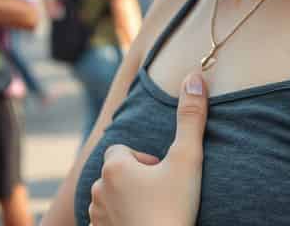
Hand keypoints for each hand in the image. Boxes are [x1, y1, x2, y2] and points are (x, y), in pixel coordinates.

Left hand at [89, 71, 207, 225]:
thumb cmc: (174, 208)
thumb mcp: (188, 159)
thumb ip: (191, 118)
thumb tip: (194, 77)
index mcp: (114, 167)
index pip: (122, 150)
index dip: (145, 159)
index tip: (163, 174)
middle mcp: (96, 189)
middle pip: (116, 174)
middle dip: (136, 180)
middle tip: (163, 193)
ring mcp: (95, 217)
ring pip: (111, 198)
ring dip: (128, 201)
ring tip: (154, 211)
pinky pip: (107, 222)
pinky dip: (122, 221)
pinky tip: (143, 225)